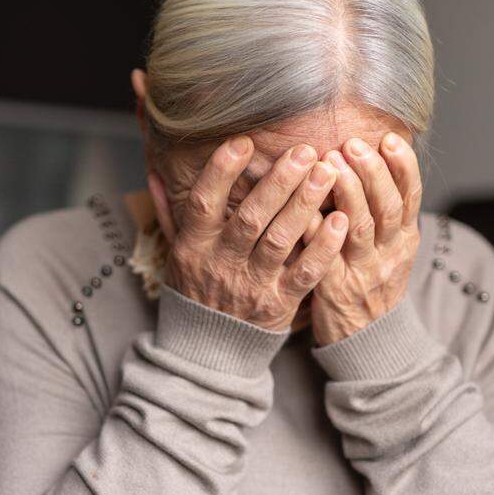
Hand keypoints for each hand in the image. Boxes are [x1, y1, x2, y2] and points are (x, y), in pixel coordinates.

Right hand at [165, 135, 349, 331]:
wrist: (208, 352)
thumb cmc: (195, 291)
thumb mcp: (175, 253)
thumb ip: (169, 213)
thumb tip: (154, 172)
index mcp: (194, 246)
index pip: (203, 203)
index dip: (221, 171)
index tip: (243, 142)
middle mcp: (221, 263)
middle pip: (250, 217)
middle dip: (279, 181)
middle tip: (304, 150)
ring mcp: (252, 285)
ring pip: (280, 240)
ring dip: (304, 204)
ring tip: (326, 173)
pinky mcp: (279, 305)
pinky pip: (304, 274)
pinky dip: (323, 247)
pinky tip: (340, 220)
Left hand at [304, 132, 422, 345]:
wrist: (369, 341)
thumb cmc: (374, 284)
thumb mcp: (394, 249)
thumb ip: (388, 211)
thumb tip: (378, 160)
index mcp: (404, 239)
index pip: (411, 196)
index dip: (402, 166)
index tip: (389, 138)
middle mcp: (388, 253)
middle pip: (386, 207)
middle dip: (371, 172)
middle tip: (352, 145)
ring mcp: (363, 271)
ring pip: (359, 227)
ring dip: (346, 192)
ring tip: (330, 163)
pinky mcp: (335, 288)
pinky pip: (325, 256)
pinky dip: (316, 230)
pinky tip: (305, 207)